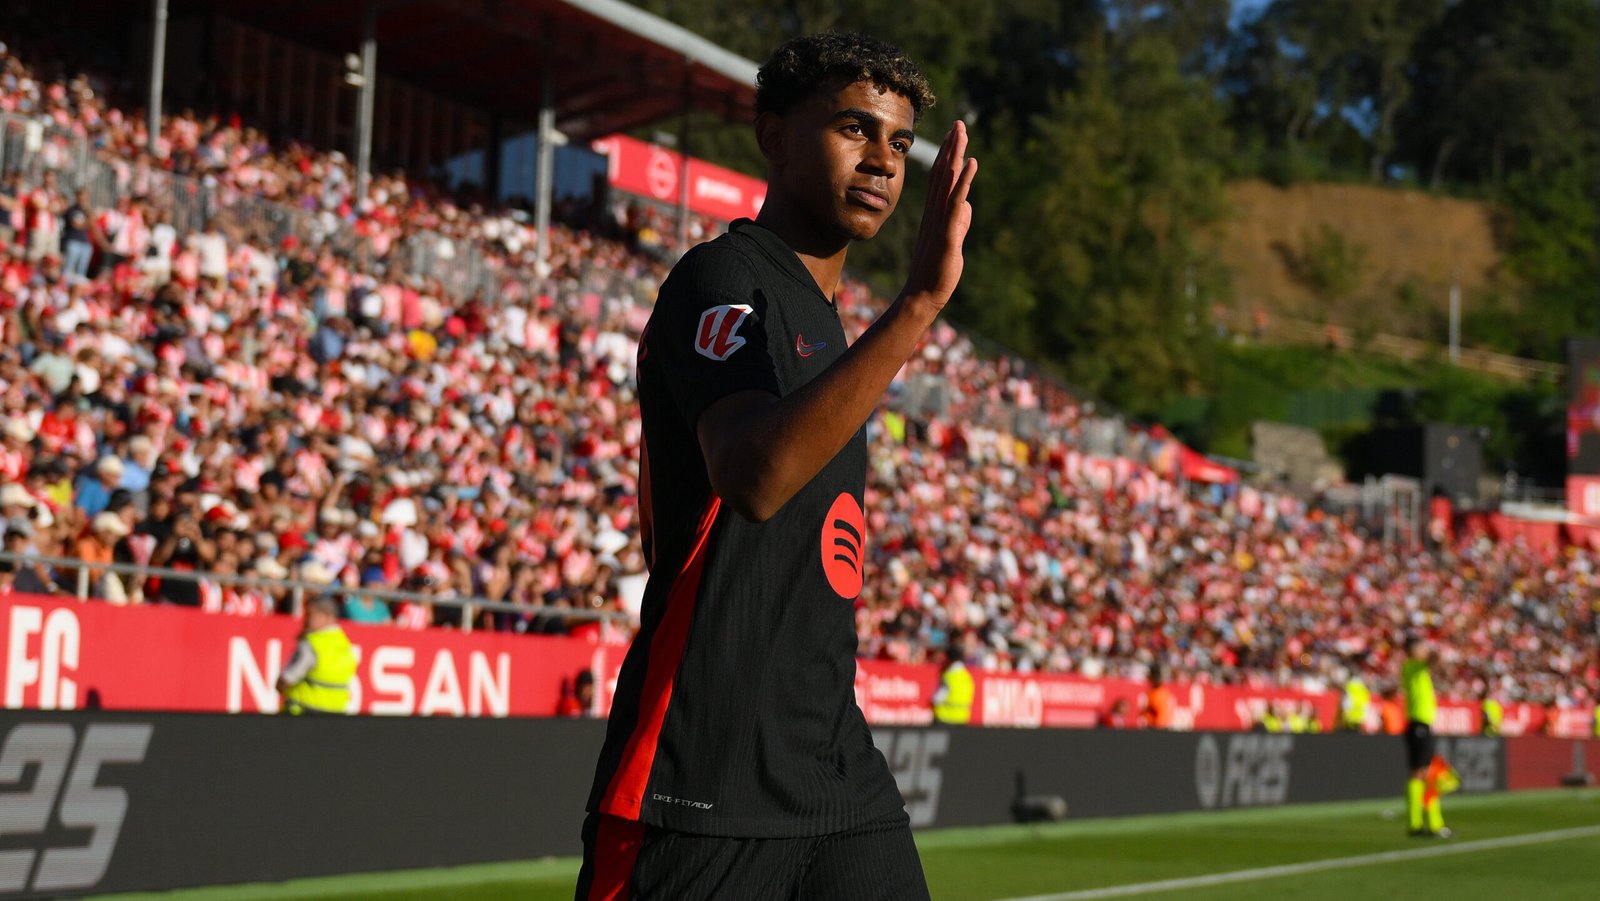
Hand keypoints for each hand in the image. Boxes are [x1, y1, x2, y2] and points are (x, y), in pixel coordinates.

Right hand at [902, 121, 977, 307]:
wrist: (923, 295)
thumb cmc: (937, 271)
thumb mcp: (952, 241)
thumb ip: (959, 223)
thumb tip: (966, 207)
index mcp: (935, 213)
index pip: (940, 178)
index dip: (947, 155)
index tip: (953, 134)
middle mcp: (934, 212)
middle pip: (942, 172)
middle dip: (950, 147)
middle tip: (958, 123)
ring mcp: (939, 221)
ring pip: (947, 181)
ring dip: (955, 155)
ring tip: (961, 131)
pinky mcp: (947, 233)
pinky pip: (955, 201)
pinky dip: (964, 181)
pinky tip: (971, 162)